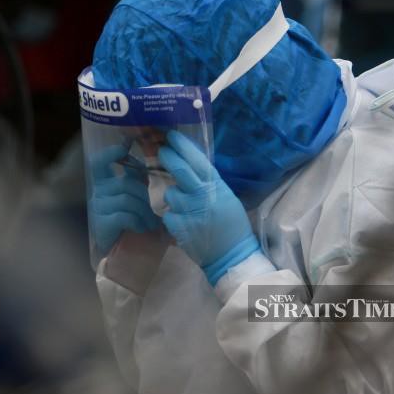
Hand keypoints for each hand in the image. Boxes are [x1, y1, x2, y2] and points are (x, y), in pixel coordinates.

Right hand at [89, 144, 160, 254]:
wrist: (120, 247)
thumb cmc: (130, 218)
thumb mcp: (134, 195)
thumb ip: (137, 178)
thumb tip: (152, 157)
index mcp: (104, 181)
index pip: (99, 162)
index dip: (110, 153)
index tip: (125, 145)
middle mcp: (98, 192)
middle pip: (126, 184)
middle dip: (146, 196)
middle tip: (157, 208)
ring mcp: (99, 207)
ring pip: (128, 200)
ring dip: (146, 212)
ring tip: (153, 222)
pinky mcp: (103, 223)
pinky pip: (125, 216)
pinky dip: (138, 222)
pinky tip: (142, 227)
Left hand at [158, 130, 259, 284]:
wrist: (231, 256)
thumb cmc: (232, 224)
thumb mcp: (226, 197)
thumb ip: (209, 182)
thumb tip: (192, 165)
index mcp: (216, 187)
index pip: (197, 161)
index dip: (182, 146)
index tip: (171, 137)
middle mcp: (202, 197)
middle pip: (179, 170)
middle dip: (168, 157)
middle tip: (161, 150)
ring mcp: (189, 212)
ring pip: (171, 194)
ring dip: (174, 196)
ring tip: (187, 207)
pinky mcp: (178, 227)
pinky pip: (168, 213)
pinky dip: (173, 215)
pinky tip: (185, 223)